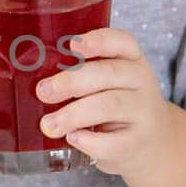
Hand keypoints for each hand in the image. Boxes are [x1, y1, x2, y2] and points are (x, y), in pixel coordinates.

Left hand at [35, 27, 178, 175]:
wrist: (154, 145)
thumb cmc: (118, 107)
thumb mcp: (110, 83)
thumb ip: (83, 73)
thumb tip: (31, 76)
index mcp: (131, 60)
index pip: (123, 42)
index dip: (99, 41)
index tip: (72, 45)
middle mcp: (141, 82)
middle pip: (109, 73)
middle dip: (72, 81)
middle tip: (42, 91)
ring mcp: (143, 113)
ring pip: (110, 105)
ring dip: (74, 114)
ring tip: (48, 125)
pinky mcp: (138, 143)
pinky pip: (114, 142)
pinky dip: (90, 141)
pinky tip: (73, 139)